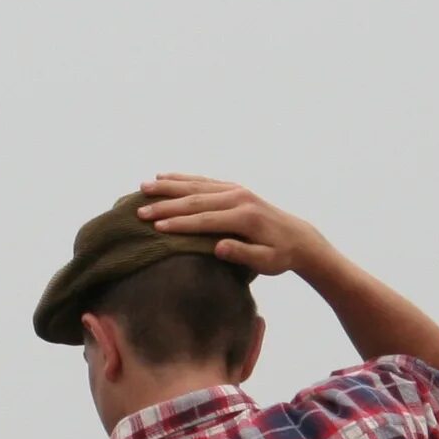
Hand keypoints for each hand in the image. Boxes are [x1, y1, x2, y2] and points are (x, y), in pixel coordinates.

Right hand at [137, 174, 335, 280]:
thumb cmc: (280, 256)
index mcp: (245, 218)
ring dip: (169, 186)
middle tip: (140, 210)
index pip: (206, 220)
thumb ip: (244, 254)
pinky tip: (165, 176)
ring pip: (197, 185)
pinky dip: (183, 178)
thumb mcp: (267, 262)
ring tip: (144, 187)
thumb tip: (219, 248)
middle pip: (196, 200)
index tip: (156, 227)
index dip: (180, 224)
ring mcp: (236, 190)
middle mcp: (239, 198)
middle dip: (166, 205)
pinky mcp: (234, 188)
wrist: (298, 238)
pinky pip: (204, 180)